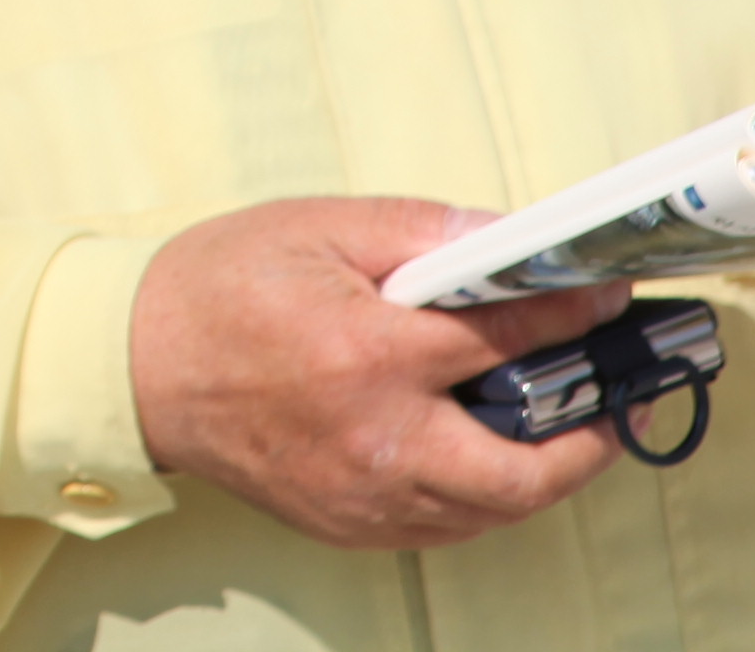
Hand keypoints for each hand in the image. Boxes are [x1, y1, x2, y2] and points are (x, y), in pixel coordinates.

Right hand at [128, 198, 620, 550]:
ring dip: (546, 470)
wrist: (132, 364)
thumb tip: (510, 238)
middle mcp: (377, 439)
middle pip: (530, 467)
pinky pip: (448, 526)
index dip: (576, 316)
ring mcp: (364, 494)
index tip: (611, 301)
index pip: (511, 339)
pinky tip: (489, 452)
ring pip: (497, 508)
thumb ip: (422, 233)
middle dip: (595, 434)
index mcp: (369, 354)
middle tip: (622, 397)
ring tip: (569, 423)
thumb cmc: (218, 288)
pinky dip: (485, 495)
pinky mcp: (348, 523)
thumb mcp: (317, 228)